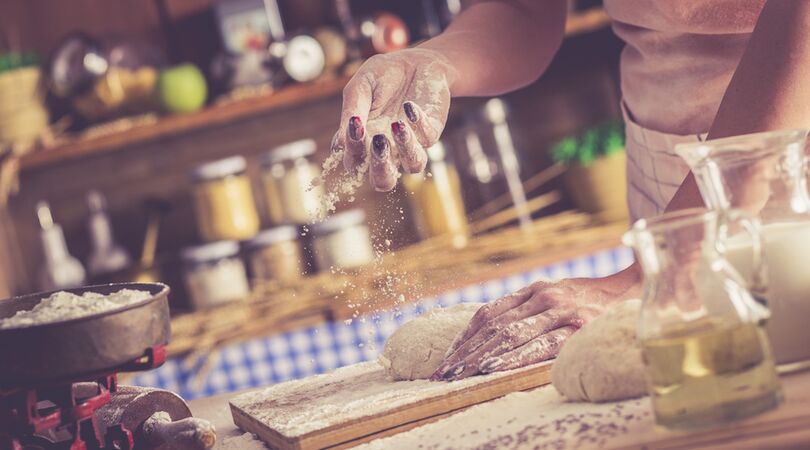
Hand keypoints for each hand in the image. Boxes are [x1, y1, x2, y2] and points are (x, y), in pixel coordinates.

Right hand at [332, 48, 457, 190]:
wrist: (416, 61)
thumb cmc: (382, 76)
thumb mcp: (362, 86)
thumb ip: (352, 110)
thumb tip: (339, 144)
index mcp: (364, 142)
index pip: (354, 162)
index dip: (353, 151)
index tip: (354, 126)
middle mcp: (388, 149)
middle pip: (383, 181)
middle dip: (380, 168)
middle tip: (378, 141)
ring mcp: (412, 143)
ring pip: (412, 166)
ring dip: (405, 149)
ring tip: (397, 124)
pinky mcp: (431, 132)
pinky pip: (428, 138)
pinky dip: (418, 123)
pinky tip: (410, 106)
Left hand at [431, 270, 641, 380]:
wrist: (636, 289)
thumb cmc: (592, 299)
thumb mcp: (556, 295)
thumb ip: (528, 308)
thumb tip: (493, 331)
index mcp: (533, 289)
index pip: (487, 314)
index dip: (464, 338)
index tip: (447, 359)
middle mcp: (543, 297)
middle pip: (492, 327)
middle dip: (465, 352)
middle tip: (443, 374)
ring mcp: (560, 312)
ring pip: (509, 335)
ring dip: (480, 357)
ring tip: (460, 375)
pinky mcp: (578, 329)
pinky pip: (539, 345)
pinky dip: (513, 357)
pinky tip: (494, 368)